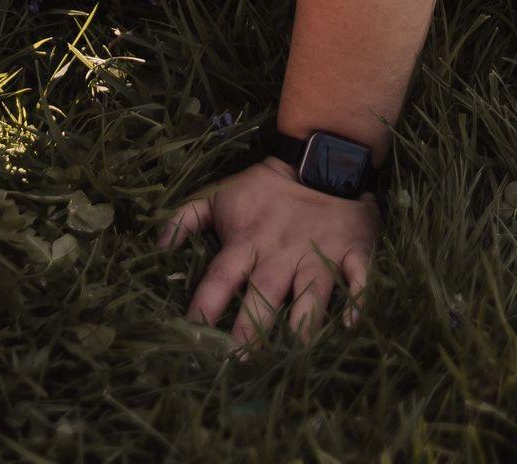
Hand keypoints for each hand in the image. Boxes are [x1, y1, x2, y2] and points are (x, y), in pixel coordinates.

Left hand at [155, 156, 378, 351]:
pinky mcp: (353, 252)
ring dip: (303, 323)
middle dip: (252, 328)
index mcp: (248, 241)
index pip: (221, 277)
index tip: (192, 334)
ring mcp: (318, 253)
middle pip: (265, 295)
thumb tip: (157, 246)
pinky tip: (350, 325)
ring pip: (312, 294)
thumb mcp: (220, 195)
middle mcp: (281, 253)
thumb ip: (186, 218)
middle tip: (240, 359)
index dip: (206, 305)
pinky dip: (357, 300)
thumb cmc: (265, 187)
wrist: (320, 156)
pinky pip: (359, 279)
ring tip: (294, 353)